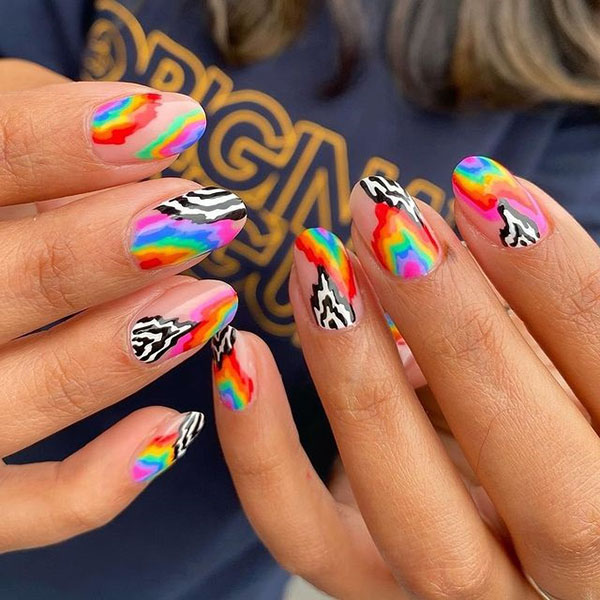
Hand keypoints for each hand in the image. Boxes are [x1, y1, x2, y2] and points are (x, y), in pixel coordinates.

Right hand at [0, 65, 246, 551]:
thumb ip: (37, 131)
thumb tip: (145, 137)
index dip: (64, 140)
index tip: (176, 120)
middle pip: (2, 283)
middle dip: (106, 249)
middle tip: (209, 214)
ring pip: (25, 396)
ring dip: (121, 350)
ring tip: (214, 301)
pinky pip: (26, 508)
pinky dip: (98, 484)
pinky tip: (176, 429)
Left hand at [212, 159, 599, 599]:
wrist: (501, 511)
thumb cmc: (535, 415)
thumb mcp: (552, 371)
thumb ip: (528, 327)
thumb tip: (444, 253)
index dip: (555, 285)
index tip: (482, 188)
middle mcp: (563, 569)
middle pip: (533, 477)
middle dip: (456, 330)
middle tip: (390, 219)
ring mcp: (459, 591)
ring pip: (414, 516)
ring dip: (358, 376)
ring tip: (321, 264)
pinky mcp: (366, 587)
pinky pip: (304, 538)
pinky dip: (262, 454)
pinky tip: (243, 355)